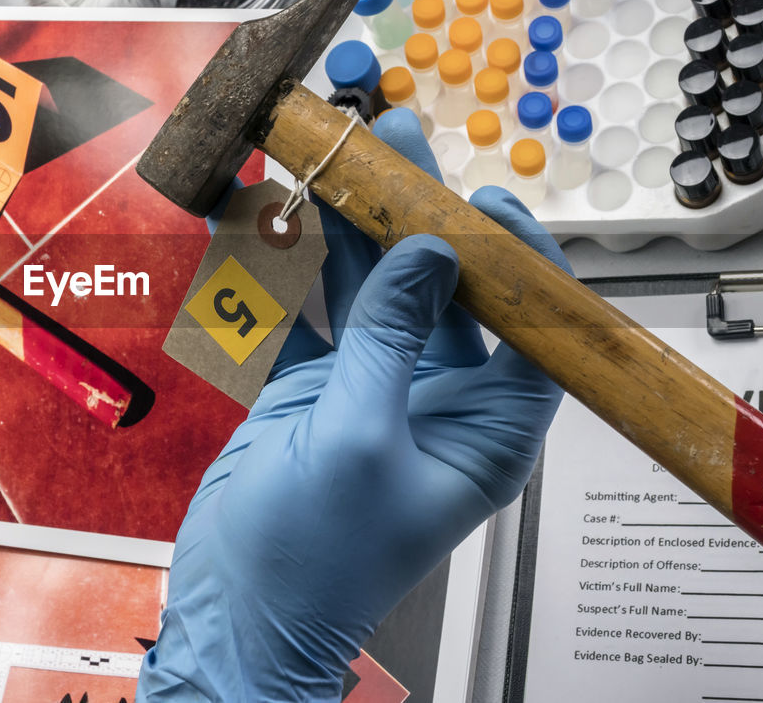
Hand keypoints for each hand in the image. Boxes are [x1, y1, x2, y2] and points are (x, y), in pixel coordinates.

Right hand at [139, 108, 570, 700]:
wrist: (232, 617)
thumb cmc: (312, 565)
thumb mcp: (358, 442)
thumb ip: (390, 340)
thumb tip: (430, 255)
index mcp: (483, 431)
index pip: (529, 328)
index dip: (514, 257)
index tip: (479, 198)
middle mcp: (435, 403)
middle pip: (439, 290)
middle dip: (411, 216)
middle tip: (389, 145)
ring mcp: (370, 393)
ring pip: (367, 293)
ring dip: (343, 228)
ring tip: (325, 157)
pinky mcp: (311, 393)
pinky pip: (304, 316)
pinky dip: (281, 271)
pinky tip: (260, 221)